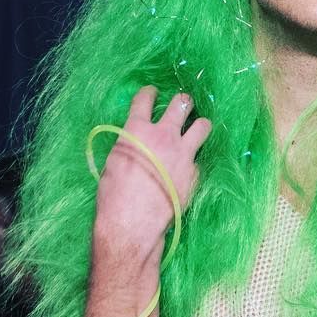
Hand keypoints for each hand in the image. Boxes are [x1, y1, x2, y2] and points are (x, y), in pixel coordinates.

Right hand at [92, 86, 211, 267]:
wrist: (132, 223)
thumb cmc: (114, 194)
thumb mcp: (114, 160)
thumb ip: (130, 142)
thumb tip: (137, 139)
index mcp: (137, 129)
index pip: (145, 98)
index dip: (149, 93)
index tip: (152, 93)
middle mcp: (164, 135)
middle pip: (182, 103)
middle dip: (183, 101)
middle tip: (182, 104)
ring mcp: (183, 153)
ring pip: (203, 125)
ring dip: (199, 125)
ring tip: (196, 128)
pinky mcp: (194, 172)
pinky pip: (198, 159)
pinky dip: (193, 160)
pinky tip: (187, 168)